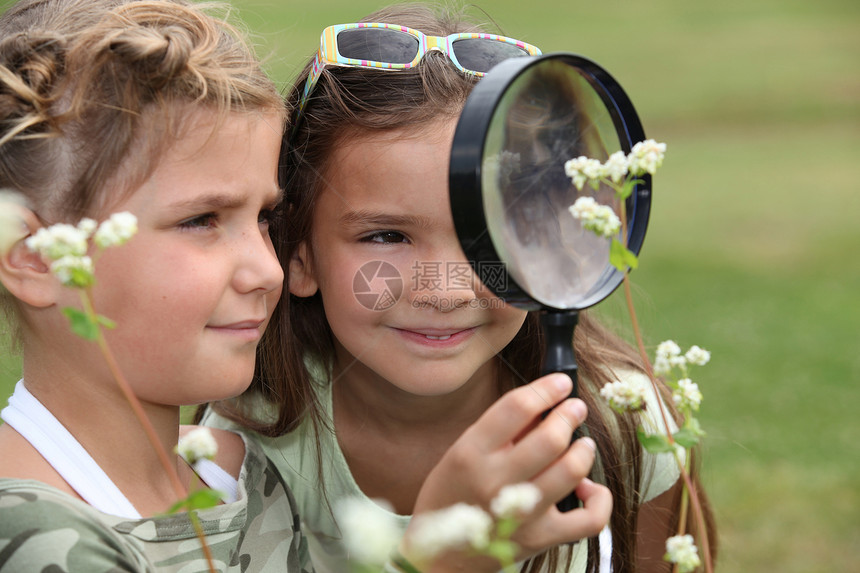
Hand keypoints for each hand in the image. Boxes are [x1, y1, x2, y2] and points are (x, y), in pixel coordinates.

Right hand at [404, 373, 611, 569]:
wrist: (440, 557)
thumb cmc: (452, 497)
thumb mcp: (462, 453)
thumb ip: (500, 430)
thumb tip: (542, 406)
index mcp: (471, 453)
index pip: (516, 408)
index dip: (546, 389)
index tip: (561, 383)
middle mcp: (495, 482)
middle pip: (550, 438)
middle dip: (570, 414)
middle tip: (575, 408)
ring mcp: (520, 513)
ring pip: (571, 471)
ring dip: (584, 450)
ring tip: (582, 443)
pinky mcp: (539, 539)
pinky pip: (588, 520)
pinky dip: (599, 500)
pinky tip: (590, 488)